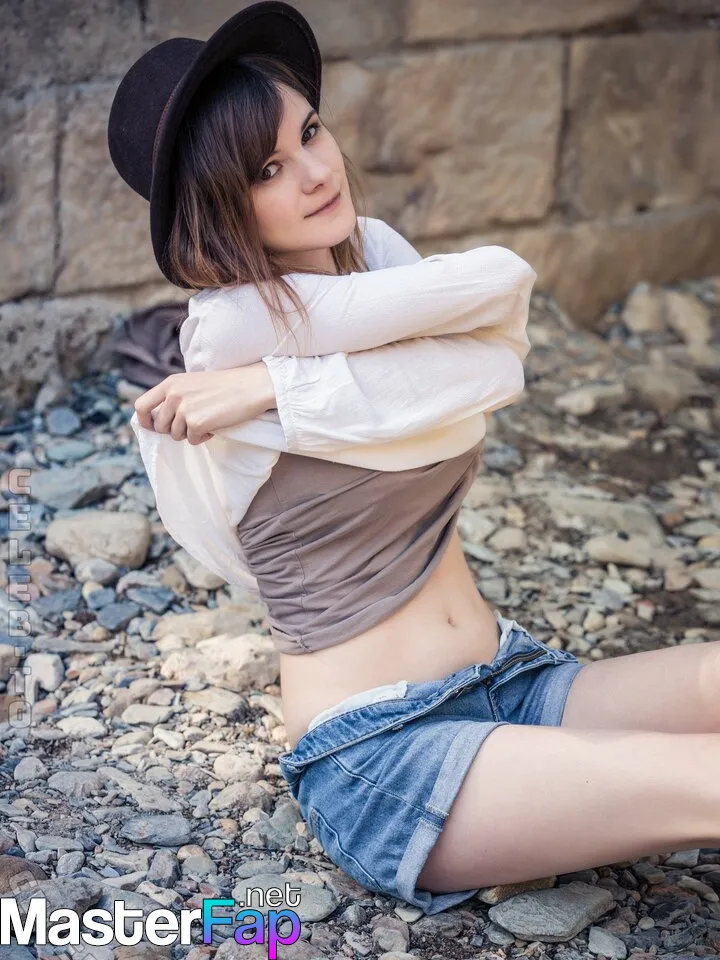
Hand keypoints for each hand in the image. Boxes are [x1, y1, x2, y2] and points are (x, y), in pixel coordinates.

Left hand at [133, 364, 275, 445]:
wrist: (252, 386)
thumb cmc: (227, 386)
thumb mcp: (193, 383)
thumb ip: (175, 396)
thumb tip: (159, 420)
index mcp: (171, 383)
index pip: (141, 406)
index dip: (144, 421)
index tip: (153, 428)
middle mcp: (173, 394)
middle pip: (159, 426)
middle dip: (174, 430)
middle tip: (194, 424)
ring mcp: (184, 409)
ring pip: (176, 435)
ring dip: (191, 433)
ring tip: (208, 420)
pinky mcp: (196, 423)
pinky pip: (193, 440)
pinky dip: (204, 437)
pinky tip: (216, 425)